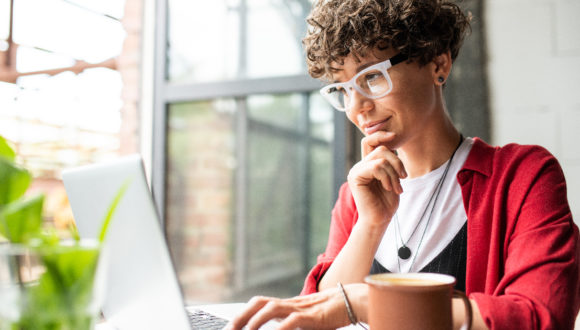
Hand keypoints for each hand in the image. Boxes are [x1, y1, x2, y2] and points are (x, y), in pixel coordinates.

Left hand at [226, 284, 367, 329]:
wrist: (351, 301)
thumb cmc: (329, 314)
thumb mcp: (305, 322)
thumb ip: (289, 325)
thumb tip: (276, 329)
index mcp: (286, 305)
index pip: (258, 304)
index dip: (242, 314)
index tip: (230, 327)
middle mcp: (289, 304)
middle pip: (259, 302)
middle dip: (241, 316)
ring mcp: (300, 308)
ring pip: (271, 308)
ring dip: (255, 320)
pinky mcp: (311, 316)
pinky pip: (292, 321)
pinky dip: (281, 328)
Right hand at [347, 131, 406, 226]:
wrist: (379, 220)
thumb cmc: (387, 202)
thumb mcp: (392, 177)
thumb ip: (390, 161)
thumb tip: (392, 142)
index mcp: (367, 164)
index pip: (370, 141)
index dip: (381, 135)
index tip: (394, 135)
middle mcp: (359, 165)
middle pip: (381, 148)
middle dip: (397, 162)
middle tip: (403, 178)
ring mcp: (356, 170)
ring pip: (381, 158)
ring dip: (394, 173)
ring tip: (396, 187)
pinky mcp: (355, 177)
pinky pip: (376, 166)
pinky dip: (387, 177)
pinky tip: (389, 188)